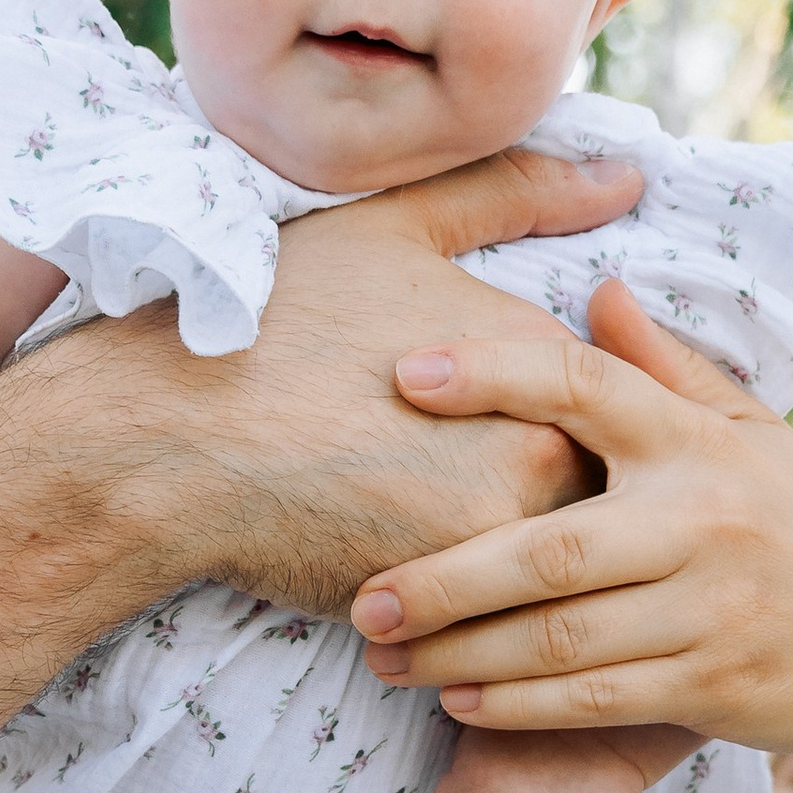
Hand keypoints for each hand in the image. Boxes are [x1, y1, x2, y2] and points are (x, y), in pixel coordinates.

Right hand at [0, 148, 640, 627]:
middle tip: (447, 485)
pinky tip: (394, 565)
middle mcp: (546, 447)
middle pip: (591, 494)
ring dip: (513, 560)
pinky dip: (466, 606)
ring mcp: (502, 534)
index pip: (608, 411)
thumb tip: (625, 175)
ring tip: (421, 532)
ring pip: (549, 563)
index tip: (482, 430)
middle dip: (541, 496)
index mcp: (543, 357)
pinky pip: (493, 617)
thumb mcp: (392, 228)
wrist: (166, 438)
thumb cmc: (270, 320)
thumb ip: (516, 194)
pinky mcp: (451, 604)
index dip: (547, 424)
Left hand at [352, 280, 792, 792]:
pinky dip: (516, 707)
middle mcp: (705, 519)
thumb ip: (665, 368)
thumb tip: (597, 290)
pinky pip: (592, 699)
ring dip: (460, 655)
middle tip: (361, 596)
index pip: (586, 387)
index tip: (404, 374)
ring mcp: (711, 609)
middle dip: (442, 578)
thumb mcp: (750, 434)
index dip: (493, 373)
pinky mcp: (713, 685)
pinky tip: (457, 700)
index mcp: (700, 440)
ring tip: (384, 656)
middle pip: (548, 549)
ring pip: (559, 638)